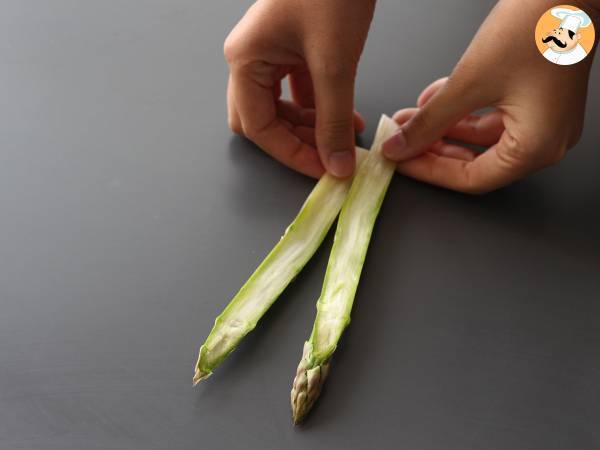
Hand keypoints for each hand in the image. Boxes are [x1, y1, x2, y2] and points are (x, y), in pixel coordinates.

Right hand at [224, 0, 375, 177]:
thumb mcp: (334, 61)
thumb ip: (334, 118)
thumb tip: (336, 163)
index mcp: (245, 61)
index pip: (258, 126)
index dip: (291, 154)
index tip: (324, 170)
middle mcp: (251, 60)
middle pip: (263, 121)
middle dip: (297, 142)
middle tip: (330, 157)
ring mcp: (270, 54)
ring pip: (282, 109)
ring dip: (311, 128)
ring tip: (345, 137)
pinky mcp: (292, 49)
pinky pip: (299, 92)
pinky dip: (320, 108)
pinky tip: (346, 116)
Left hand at [382, 0, 597, 193]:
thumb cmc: (539, 26)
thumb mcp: (470, 81)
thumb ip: (430, 121)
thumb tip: (401, 145)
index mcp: (537, 147)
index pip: (472, 178)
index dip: (430, 171)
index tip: (401, 161)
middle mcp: (546, 140)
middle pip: (476, 161)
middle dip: (433, 149)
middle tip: (402, 142)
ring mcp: (543, 120)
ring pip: (481, 137)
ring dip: (443, 127)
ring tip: (410, 118)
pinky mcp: (537, 99)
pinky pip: (493, 115)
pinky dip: (463, 110)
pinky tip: (434, 99)